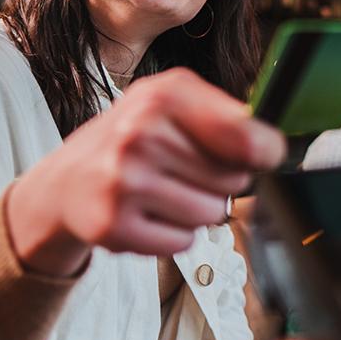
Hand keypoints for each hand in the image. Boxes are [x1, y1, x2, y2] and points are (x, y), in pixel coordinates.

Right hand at [9, 68, 285, 274]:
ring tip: (163, 193)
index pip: (247, 137)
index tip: (260, 155)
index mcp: (164, 97)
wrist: (66, 182)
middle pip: (235, 182)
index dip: (265, 153)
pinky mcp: (113, 225)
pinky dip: (173, 235)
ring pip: (212, 215)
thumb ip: (227, 116)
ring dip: (196, 211)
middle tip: (184, 172)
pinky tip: (147, 214)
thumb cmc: (132, 140)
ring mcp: (124, 182)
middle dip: (220, 182)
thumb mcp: (172, 104)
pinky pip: (183, 242)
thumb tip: (274, 147)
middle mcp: (140, 135)